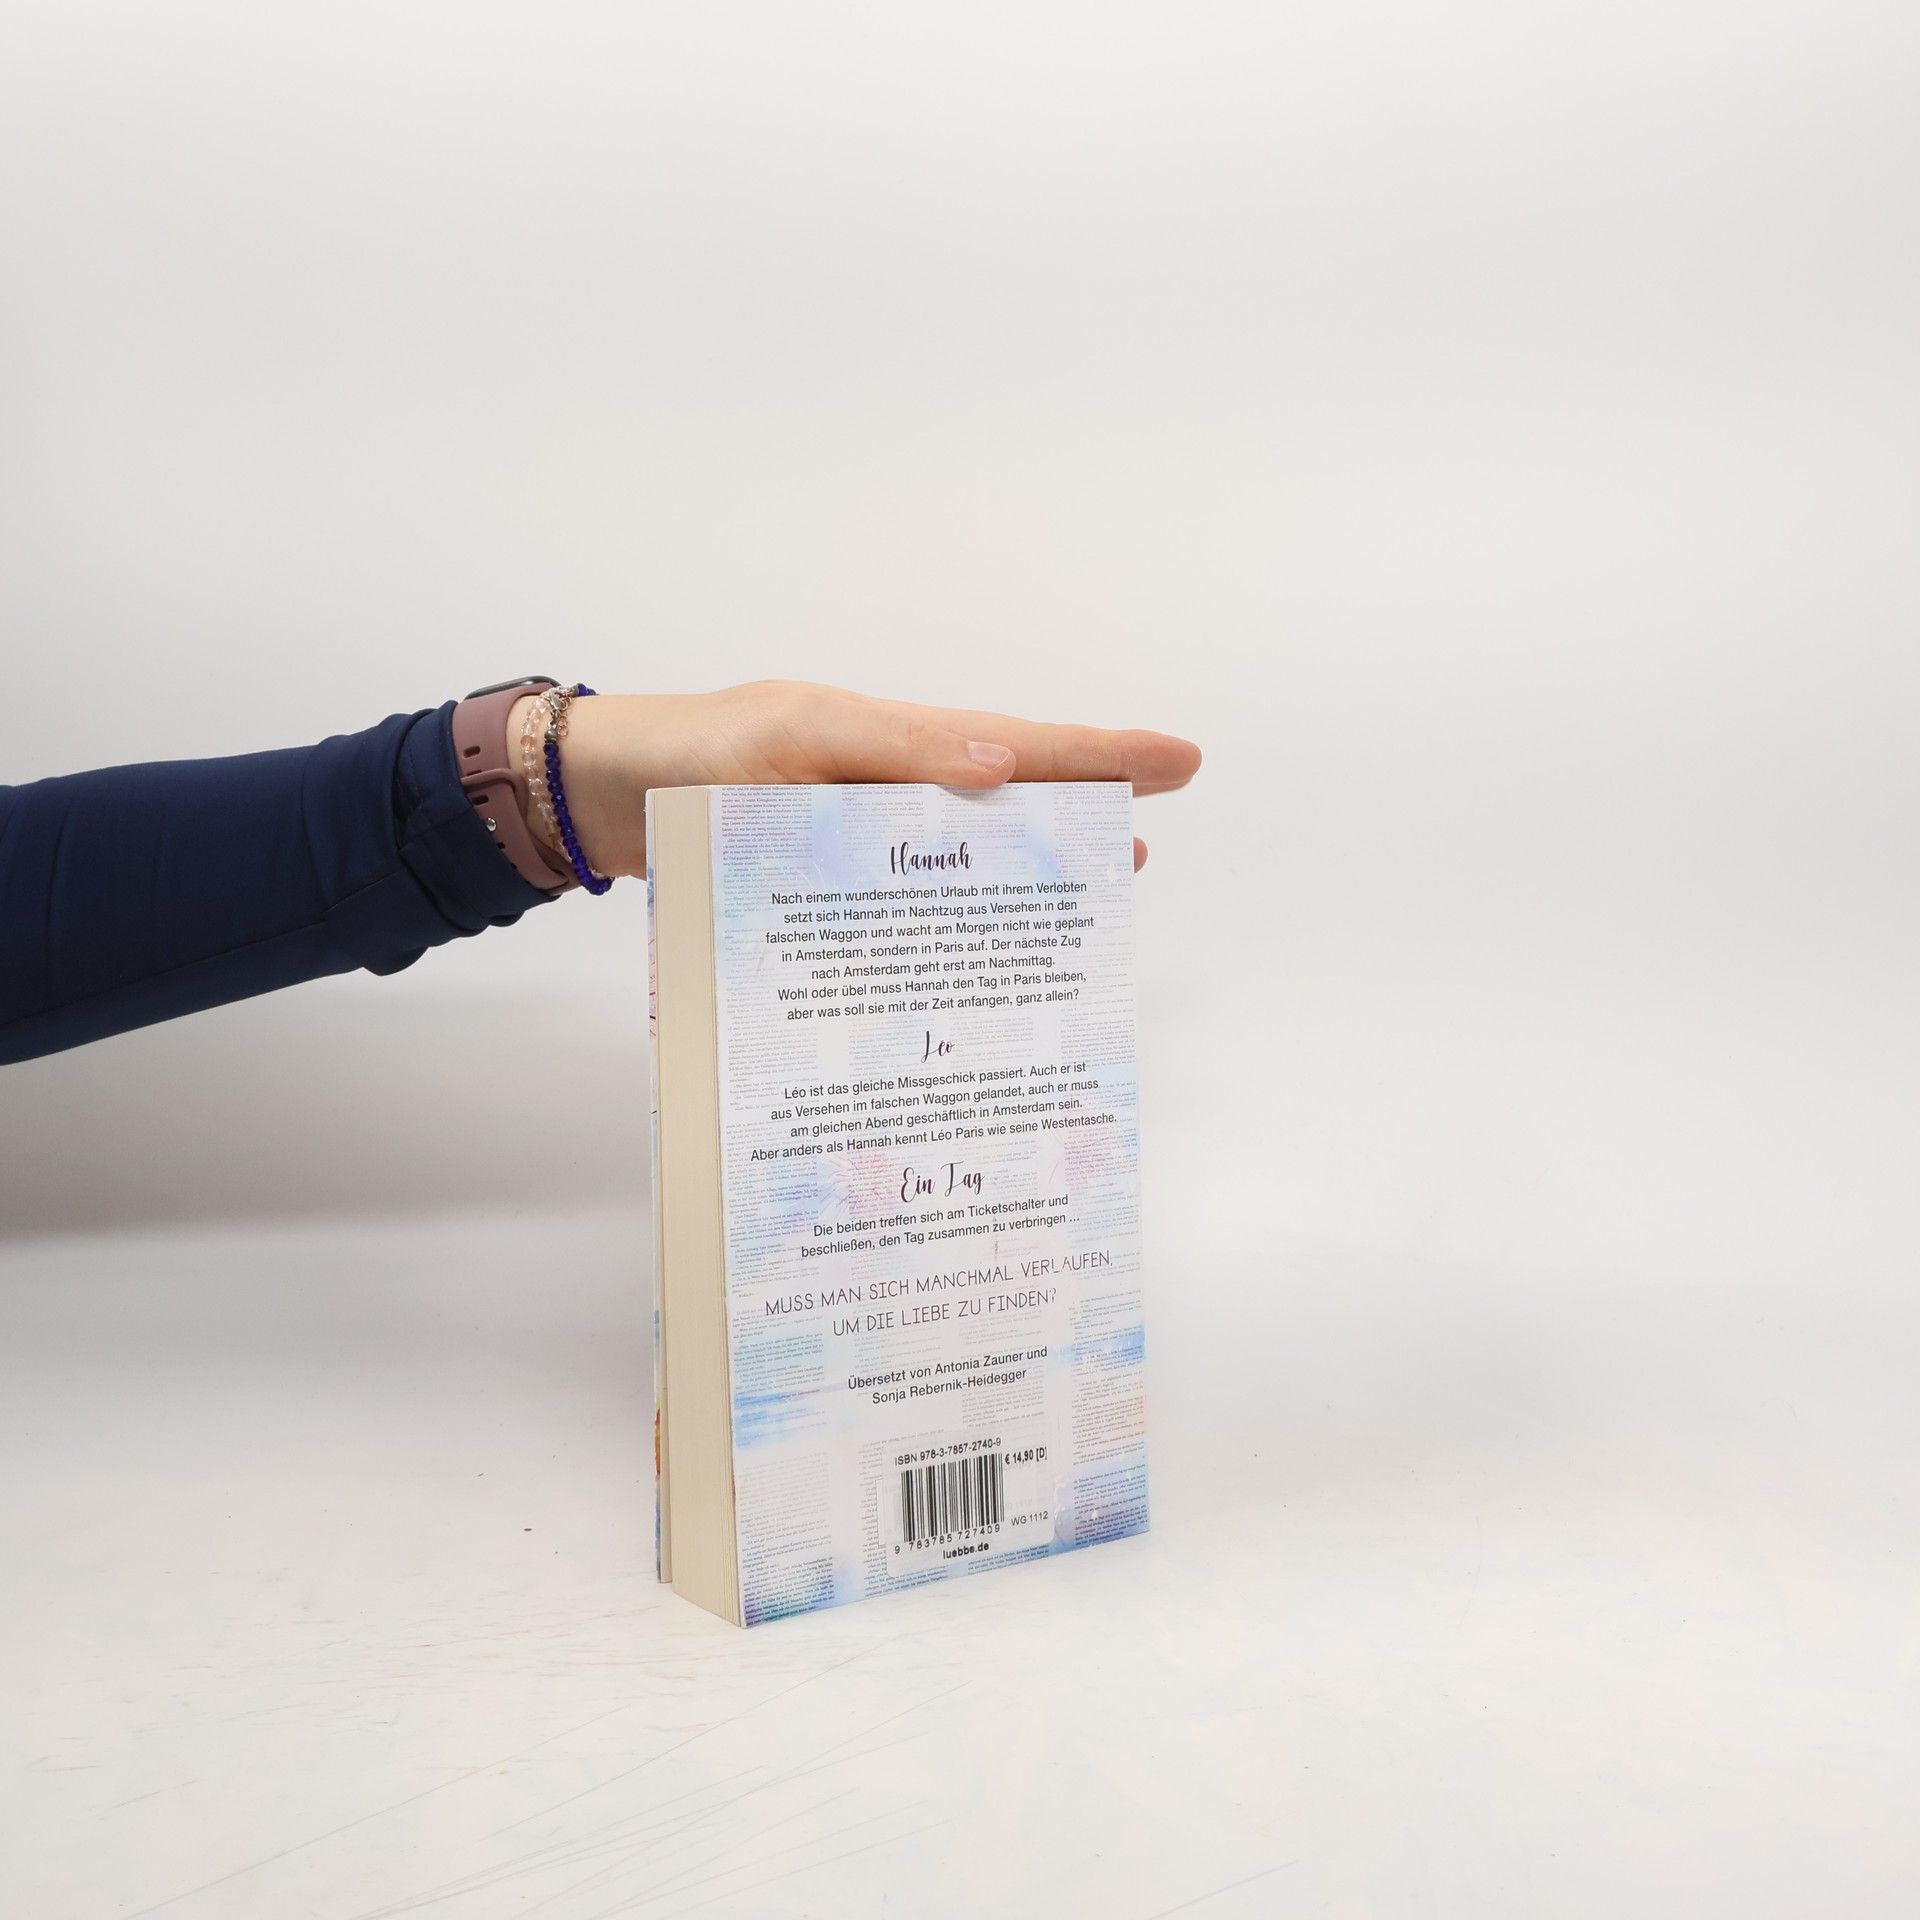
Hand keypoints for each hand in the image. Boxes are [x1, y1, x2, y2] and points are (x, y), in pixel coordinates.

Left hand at [511, 681, 1201, 879]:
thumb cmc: (693, 752)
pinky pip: (899, 899)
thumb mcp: (793, 737)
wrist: (602, 794)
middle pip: (1003, 804)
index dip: (1101, 759)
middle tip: (1141, 858)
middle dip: (1077, 822)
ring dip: (1016, 876)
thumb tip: (997, 768)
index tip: (1182, 761)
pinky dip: (940, 919)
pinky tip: (961, 955)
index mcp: (891, 739)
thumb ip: (892, 750)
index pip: (1019, 747)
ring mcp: (855, 838)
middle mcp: (885, 788)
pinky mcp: (819, 881)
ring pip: (959, 856)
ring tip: (1079, 904)